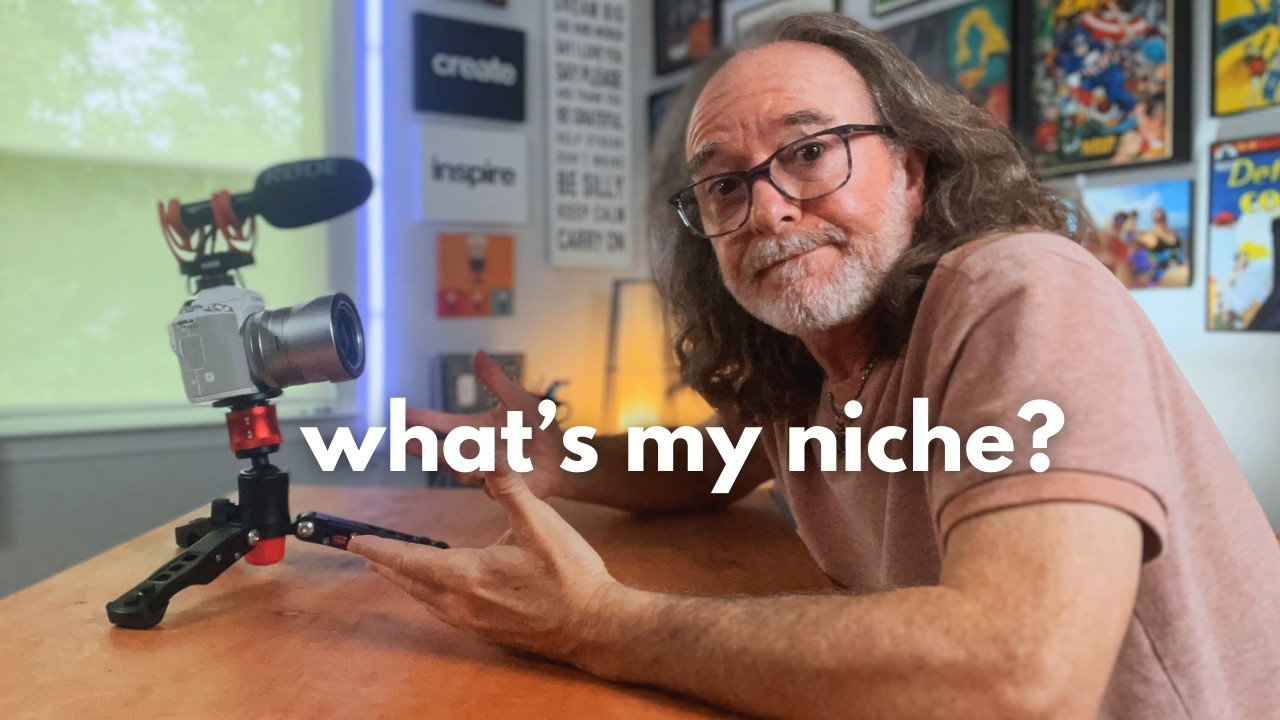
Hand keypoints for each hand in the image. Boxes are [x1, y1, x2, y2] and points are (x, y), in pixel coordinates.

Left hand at [347, 468, 621, 662]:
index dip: (378, 548)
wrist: (596, 625)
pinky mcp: (487, 632)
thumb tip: (485, 456)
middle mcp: (462, 602)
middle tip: (362, 551)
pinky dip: (427, 596)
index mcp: (468, 573)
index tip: (352, 540)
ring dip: (404, 581)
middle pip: (409, 582)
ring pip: (425, 600)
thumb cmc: (571, 575)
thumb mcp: (541, 522)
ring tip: (389, 569)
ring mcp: (474, 621)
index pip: (409, 559)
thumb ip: (509, 487)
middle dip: (384, 564)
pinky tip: (434, 591)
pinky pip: (443, 612)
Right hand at [406, 351, 567, 498]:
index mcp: (475, 429)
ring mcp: (485, 472)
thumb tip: (478, 354)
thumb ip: (496, 380)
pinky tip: (493, 468)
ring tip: (450, 454)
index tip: (402, 413)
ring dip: (459, 462)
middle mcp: (475, 452)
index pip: (444, 424)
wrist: (564, 458)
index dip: (423, 419)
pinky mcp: (500, 488)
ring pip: (461, 471)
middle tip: (407, 442)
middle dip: (425, 447)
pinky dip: (488, 476)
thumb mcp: (519, 399)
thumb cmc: (541, 429)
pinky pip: (487, 485)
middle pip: (444, 451)